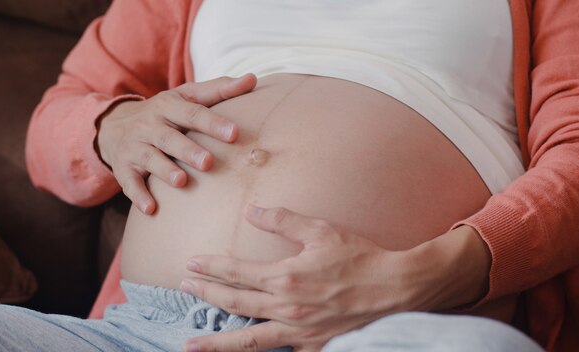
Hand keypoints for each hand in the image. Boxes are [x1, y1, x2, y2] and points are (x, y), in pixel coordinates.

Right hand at [96, 74, 256, 213]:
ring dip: (164, 170)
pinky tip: (151, 209)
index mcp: (168, 106)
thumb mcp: (187, 96)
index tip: (234, 133)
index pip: (193, 113)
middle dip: (188, 150)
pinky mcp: (123, 167)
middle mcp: (149, 125)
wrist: (114, 124)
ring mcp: (134, 146)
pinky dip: (138, 196)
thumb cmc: (165, 112)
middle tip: (208, 162)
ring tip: (181, 181)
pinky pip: (129, 182)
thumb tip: (253, 79)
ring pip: (149, 158)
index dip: (213, 123)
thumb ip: (219, 90)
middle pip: (170, 137)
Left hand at [179, 205, 418, 351]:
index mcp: (285, 278)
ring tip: (190, 344)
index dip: (211, 267)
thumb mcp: (320, 230)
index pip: (237, 272)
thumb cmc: (359, 257)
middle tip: (183, 287)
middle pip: (234, 302)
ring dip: (216, 341)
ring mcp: (298, 332)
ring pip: (247, 340)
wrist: (394, 289)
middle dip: (206, 294)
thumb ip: (282, 221)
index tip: (191, 264)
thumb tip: (251, 212)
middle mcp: (286, 308)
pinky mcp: (312, 346)